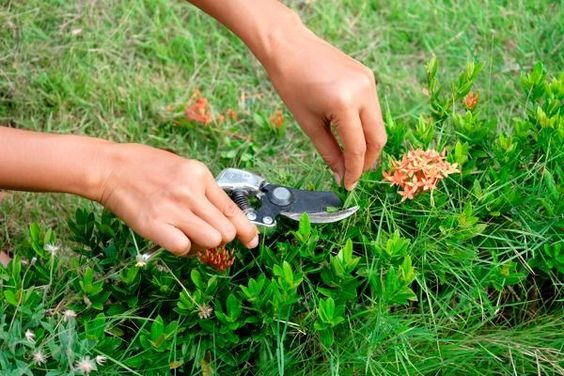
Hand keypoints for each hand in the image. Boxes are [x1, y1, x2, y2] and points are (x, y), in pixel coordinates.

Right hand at [96, 143, 258, 255]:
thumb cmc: (146, 168)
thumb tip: (225, 218)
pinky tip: (173, 238)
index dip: (246, 230)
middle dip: (221, 238)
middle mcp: (190, 192)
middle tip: (205, 233)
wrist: (111, 167)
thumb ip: (204, 190)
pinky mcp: (155, 225)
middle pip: (225, 231)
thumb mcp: (183, 169)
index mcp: (200, 176)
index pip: (233, 210)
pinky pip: (184, 248)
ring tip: (188, 234)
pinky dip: (182, 248)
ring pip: (211, 241)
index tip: (251, 241)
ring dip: (203, 244)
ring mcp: (173, 209)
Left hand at [265, 28, 386, 189]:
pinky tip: (350, 134)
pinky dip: (364, 125)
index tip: (348, 185)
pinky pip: (372, 109)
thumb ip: (329, 152)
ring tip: (350, 156)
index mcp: (344, 103)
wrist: (289, 47)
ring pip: (377, 124)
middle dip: (366, 160)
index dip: (354, 171)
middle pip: (377, 138)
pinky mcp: (368, 77)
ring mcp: (369, 82)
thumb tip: (342, 175)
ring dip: (367, 144)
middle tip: (352, 174)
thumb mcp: (309, 124)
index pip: (357, 147)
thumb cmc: (291, 84)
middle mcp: (363, 91)